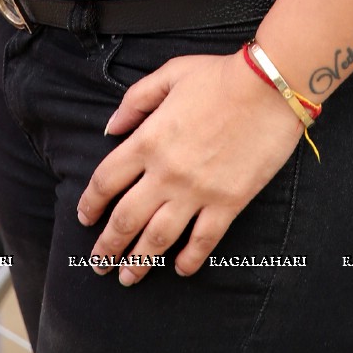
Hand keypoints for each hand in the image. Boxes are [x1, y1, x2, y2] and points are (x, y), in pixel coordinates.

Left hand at [75, 48, 305, 283]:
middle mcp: (166, 173)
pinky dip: (189, 260)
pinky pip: (203, 241)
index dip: (90, 204)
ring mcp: (197, 192)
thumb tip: (111, 127)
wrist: (268, 88)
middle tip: (99, 263)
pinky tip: (180, 269)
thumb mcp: (170, 74)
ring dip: (139, 263)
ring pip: (158, 239)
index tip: (85, 218)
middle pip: (125, 219)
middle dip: (107, 246)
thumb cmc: (220, 76)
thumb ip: (136, 100)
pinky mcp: (228, 203)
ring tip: (127, 277)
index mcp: (148, 140)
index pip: (105, 181)